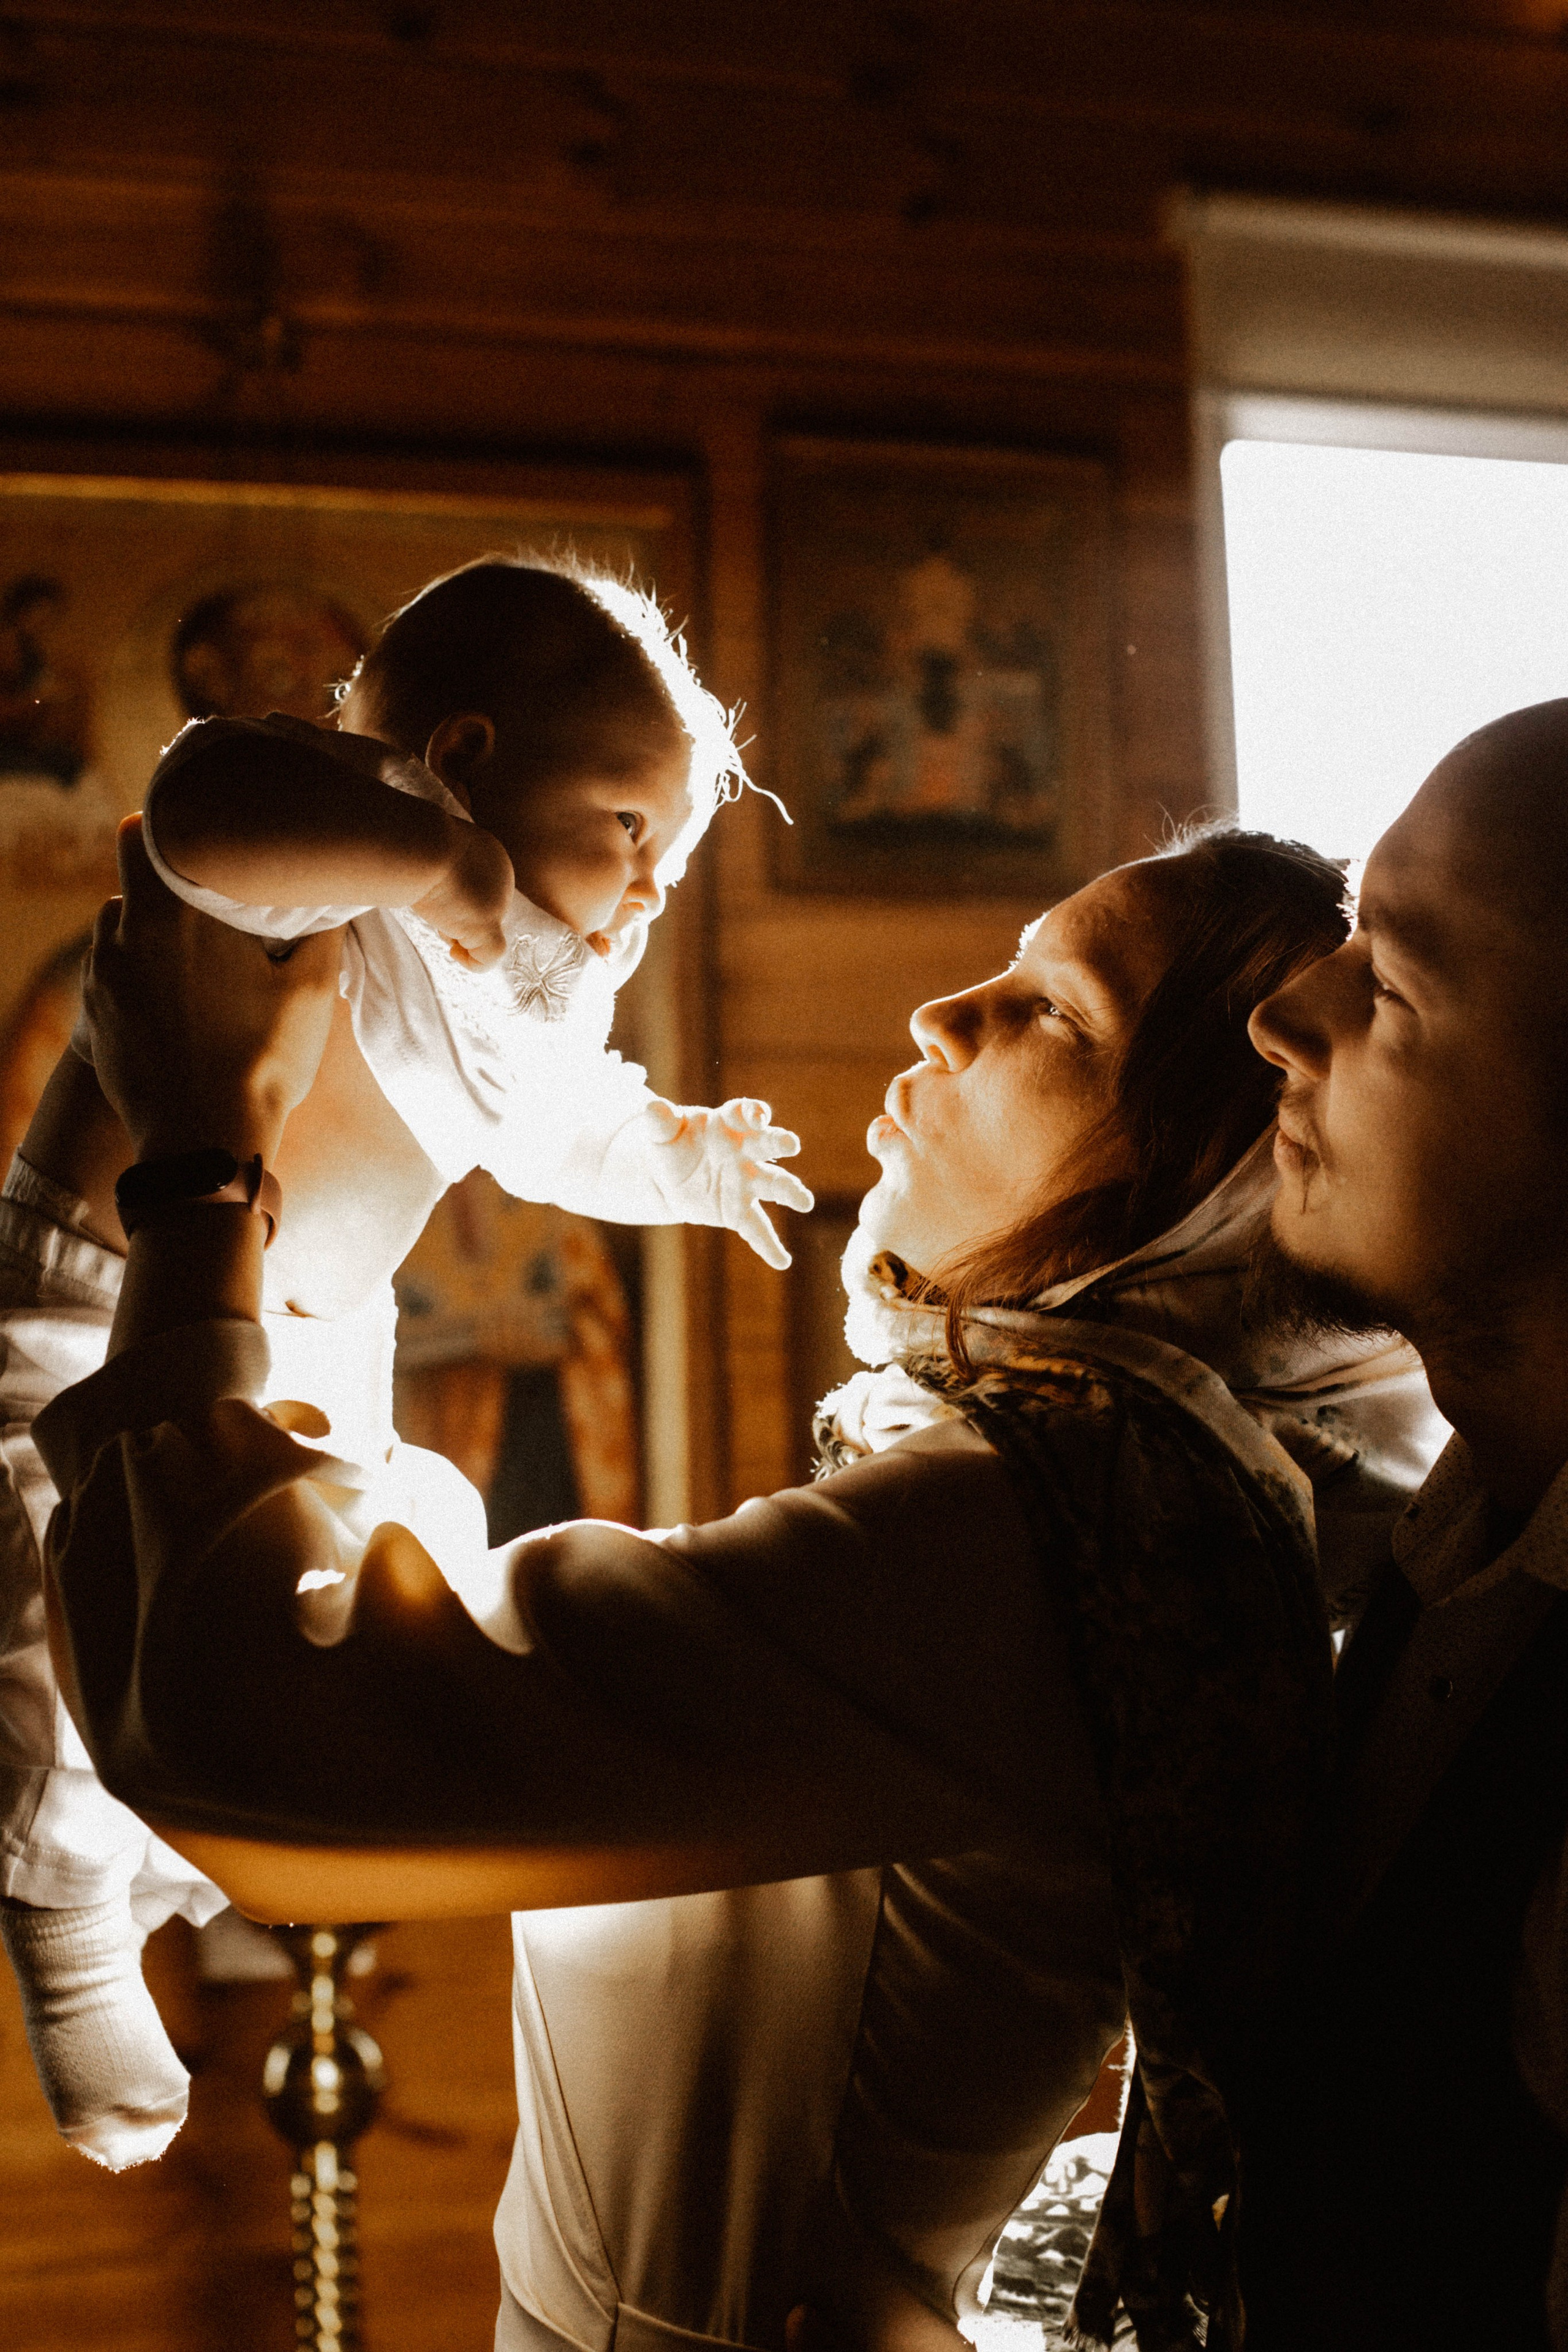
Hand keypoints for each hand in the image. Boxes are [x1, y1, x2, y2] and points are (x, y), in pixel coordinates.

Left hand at [85, 818, 342, 1163]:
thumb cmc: (261, 1064)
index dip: (173, 834)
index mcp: (169, 915)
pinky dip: (141, 977)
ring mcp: (99, 981)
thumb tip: (329, 893)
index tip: (209, 848)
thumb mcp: (311, 988)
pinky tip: (181, 1006)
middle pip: (132, 884)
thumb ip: (319, 925)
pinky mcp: (94, 1018)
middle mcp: (120, 938)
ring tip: (199, 965)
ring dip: (152, 935)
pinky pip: (113, 975)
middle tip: (215, 914)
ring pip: (119, 930)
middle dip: (169, 892)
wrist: (206, 1147)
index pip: (142, 834)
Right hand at [409, 821, 513, 969]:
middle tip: (435, 914)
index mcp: (491, 855)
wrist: (419, 843)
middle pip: (482, 912)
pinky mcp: (487, 924)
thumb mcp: (434, 849)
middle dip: (458, 920)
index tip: (436, 900)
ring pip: (485, 933)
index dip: (458, 900)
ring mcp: (498, 903)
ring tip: (439, 923)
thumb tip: (430, 883)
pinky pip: (490, 956)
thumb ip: (442, 865)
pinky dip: (474, 962)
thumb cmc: (415, 841)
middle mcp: (502, 878)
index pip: (480, 888)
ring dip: (461, 937)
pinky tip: (455, 954)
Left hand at [642, 1096, 814, 1269]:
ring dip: (790, 1191)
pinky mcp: (739, 1210)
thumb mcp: (661, 1131)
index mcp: (729, 1124)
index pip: (744, 1113)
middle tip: (792, 1144)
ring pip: (774, 1184)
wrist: (669, 1176)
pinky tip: (782, 1261)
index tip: (758, 1115)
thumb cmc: (673, 1144)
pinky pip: (756, 1228)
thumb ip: (660, 1120)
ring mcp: (746, 1181)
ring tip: (805, 1202)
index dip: (753, 1112)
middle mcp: (746, 1151)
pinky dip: (769, 1245)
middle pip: (768, 1144)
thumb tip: (651, 1106)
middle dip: (780, 1142)